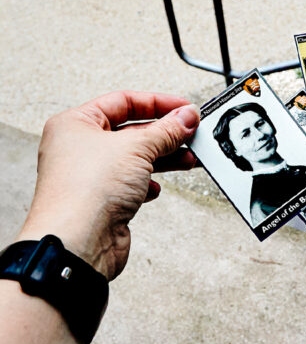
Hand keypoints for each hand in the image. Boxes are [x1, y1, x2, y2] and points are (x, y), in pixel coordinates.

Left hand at [17, 91, 199, 280]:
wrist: (77, 242)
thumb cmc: (85, 191)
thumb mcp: (136, 147)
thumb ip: (166, 130)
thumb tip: (186, 117)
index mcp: (75, 124)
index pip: (123, 101)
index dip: (157, 103)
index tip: (184, 109)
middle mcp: (79, 148)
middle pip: (132, 130)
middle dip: (165, 133)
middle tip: (191, 133)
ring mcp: (91, 176)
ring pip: (135, 158)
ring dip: (164, 158)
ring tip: (188, 159)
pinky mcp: (102, 200)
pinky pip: (132, 183)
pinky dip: (148, 183)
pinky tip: (155, 188)